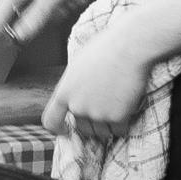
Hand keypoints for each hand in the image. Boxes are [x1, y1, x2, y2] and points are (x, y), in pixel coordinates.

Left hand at [41, 22, 151, 141]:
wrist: (128, 47)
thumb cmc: (105, 48)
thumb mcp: (79, 65)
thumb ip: (74, 86)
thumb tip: (76, 97)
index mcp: (64, 92)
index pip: (51, 121)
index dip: (59, 128)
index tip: (66, 130)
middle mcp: (77, 106)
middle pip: (82, 128)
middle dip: (92, 122)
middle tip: (105, 105)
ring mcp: (97, 114)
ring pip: (102, 132)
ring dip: (108, 124)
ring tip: (117, 101)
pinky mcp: (117, 117)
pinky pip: (120, 130)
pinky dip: (124, 122)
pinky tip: (127, 105)